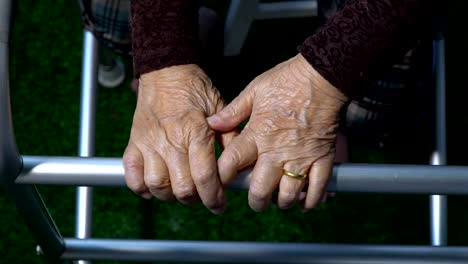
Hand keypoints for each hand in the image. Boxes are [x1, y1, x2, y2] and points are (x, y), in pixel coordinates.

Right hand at [123, 64, 233, 213]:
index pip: (204, 175)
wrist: (166, 71)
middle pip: (181, 186)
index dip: (213, 197)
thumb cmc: (196, 90)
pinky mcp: (134, 142)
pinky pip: (132, 175)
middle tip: (201, 196)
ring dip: (169, 196)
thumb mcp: (220, 109)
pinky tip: (155, 187)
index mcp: (195, 131)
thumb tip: (239, 166)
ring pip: (156, 184)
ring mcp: (149, 142)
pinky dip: (141, 188)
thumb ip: (230, 137)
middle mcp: (170, 139)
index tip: (219, 205)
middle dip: (195, 199)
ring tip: (180, 192)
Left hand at [207, 54, 347, 211]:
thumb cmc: (287, 80)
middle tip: (256, 199)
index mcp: (257, 134)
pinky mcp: (323, 158)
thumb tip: (212, 123)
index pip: (232, 165)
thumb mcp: (254, 90)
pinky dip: (310, 201)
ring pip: (288, 195)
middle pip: (260, 191)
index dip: (223, 178)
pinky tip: (302, 202)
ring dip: (281, 202)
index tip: (223, 182)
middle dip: (255, 201)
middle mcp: (277, 151)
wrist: (323, 76)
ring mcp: (301, 157)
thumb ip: (233, 112)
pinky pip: (316, 189)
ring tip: (278, 198)